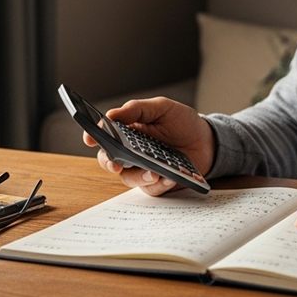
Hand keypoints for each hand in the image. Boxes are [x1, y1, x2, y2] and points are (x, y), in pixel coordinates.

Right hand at [83, 96, 215, 195]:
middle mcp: (130, 151)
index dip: (93, 135)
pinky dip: (159, 184)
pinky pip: (151, 188)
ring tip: (155, 172)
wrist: (207, 140)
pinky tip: (168, 177)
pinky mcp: (156, 183)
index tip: (90, 138)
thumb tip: (111, 115)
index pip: (104, 134)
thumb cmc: (182, 122)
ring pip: (129, 178)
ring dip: (140, 176)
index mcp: (127, 131)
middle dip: (109, 162)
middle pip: (109, 160)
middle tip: (117, 163)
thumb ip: (136, 109)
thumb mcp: (161, 108)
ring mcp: (142, 168)